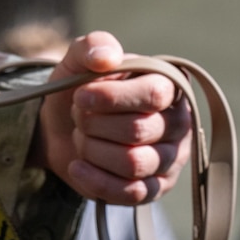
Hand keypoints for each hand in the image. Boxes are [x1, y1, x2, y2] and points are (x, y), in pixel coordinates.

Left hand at [33, 32, 190, 203]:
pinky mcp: (154, 188)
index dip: (112, 98)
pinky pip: (131, 193)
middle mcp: (179, 122)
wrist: (60, 129)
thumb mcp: (79, 60)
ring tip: (83, 139)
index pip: (154, 94)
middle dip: (95, 125)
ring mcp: (170, 158)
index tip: (81, 95)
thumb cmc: (80, 91)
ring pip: (133, 163)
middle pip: (138, 131)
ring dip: (93, 150)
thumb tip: (107, 57)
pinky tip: (77, 165)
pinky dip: (96, 180)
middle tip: (81, 118)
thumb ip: (93, 46)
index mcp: (169, 86)